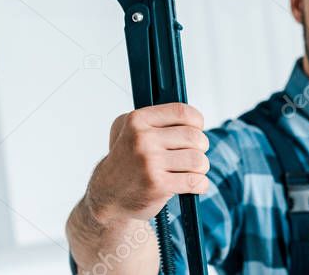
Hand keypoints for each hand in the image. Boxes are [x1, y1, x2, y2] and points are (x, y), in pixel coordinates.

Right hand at [84, 103, 210, 223]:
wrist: (107, 196)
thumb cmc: (123, 162)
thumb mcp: (126, 129)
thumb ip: (154, 118)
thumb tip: (188, 116)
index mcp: (137, 121)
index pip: (182, 112)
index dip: (197, 122)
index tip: (196, 129)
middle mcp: (142, 139)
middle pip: (194, 137)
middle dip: (201, 147)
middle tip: (193, 154)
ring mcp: (150, 163)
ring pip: (198, 160)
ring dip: (201, 167)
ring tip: (192, 170)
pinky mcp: (158, 185)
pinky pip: (195, 181)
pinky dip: (201, 184)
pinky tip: (193, 184)